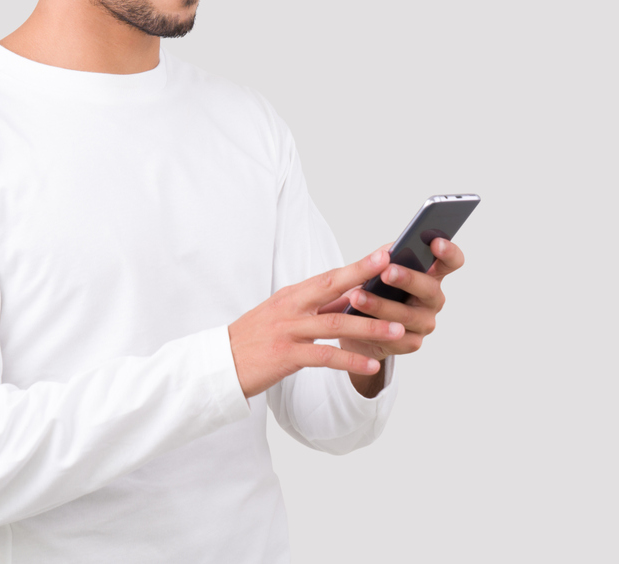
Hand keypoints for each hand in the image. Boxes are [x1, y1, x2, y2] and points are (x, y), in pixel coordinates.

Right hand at [228, 249, 407, 398]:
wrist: (220, 364)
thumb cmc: (254, 339)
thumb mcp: (283, 316)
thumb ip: (316, 308)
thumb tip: (351, 299)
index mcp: (292, 295)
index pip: (330, 276)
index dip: (359, 265)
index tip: (386, 253)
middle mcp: (290, 307)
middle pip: (332, 287)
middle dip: (364, 276)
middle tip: (395, 268)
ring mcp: (287, 330)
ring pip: (334, 325)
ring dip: (369, 326)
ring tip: (399, 329)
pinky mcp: (285, 356)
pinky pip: (324, 357)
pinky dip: (350, 359)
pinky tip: (372, 363)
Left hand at [322, 238, 465, 394]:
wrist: (357, 323)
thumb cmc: (372, 288)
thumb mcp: (377, 268)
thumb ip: (385, 257)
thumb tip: (386, 252)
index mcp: (430, 274)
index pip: (450, 261)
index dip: (448, 252)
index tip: (435, 243)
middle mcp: (433, 299)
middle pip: (429, 288)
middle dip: (407, 279)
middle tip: (386, 272)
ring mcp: (424, 322)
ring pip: (407, 316)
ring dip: (380, 306)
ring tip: (357, 296)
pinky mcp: (410, 343)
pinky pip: (394, 338)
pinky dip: (373, 329)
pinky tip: (357, 322)